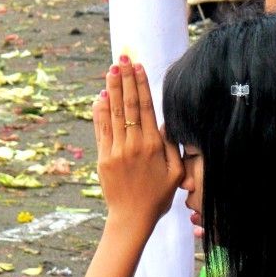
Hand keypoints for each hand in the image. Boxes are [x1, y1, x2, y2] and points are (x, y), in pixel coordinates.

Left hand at [92, 57, 184, 235]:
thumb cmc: (157, 198)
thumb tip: (165, 123)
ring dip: (111, 89)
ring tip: (111, 69)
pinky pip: (101, 130)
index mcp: (153, 147)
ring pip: (113, 113)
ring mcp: (116, 151)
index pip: (145, 108)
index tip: (138, 66)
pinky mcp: (103, 159)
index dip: (140, 84)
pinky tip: (100, 96)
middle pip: (127, 105)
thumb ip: (172, 147)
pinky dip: (100, 111)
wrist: (132, 219)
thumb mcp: (175, 174)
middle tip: (122, 57)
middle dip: (125, 79)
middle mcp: (134, 145)